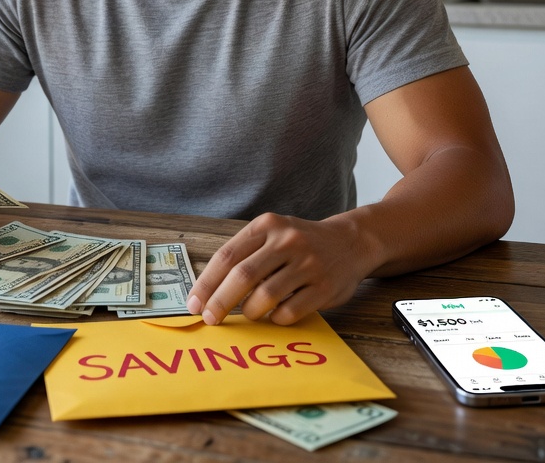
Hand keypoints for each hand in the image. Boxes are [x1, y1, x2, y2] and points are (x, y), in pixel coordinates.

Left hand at [186, 213, 370, 325]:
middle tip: (210, 319)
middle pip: (243, 276)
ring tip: (249, 313)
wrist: (351, 242)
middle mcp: (287, 241)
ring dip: (250, 312)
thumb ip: (245, 254)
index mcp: (267, 226)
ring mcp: (308, 264)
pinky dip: (275, 319)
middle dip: (220, 302)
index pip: (227, 256)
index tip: (193, 303)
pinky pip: (289, 312)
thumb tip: (208, 289)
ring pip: (265, 296)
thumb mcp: (272, 234)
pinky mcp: (324, 287)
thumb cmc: (300, 243)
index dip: (206, 283)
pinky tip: (275, 315)